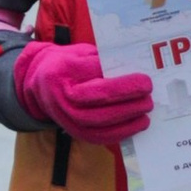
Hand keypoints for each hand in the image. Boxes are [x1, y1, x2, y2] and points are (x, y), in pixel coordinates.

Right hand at [10, 42, 153, 145]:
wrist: (41, 83)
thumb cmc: (68, 64)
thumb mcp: (82, 54)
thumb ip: (103, 61)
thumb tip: (134, 71)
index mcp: (62, 72)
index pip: (95, 78)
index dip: (122, 83)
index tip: (145, 81)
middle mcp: (60, 97)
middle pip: (98, 103)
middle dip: (128, 102)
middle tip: (149, 97)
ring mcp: (65, 117)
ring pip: (99, 123)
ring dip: (127, 120)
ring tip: (146, 113)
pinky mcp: (73, 131)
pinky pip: (98, 137)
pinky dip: (120, 133)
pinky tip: (136, 125)